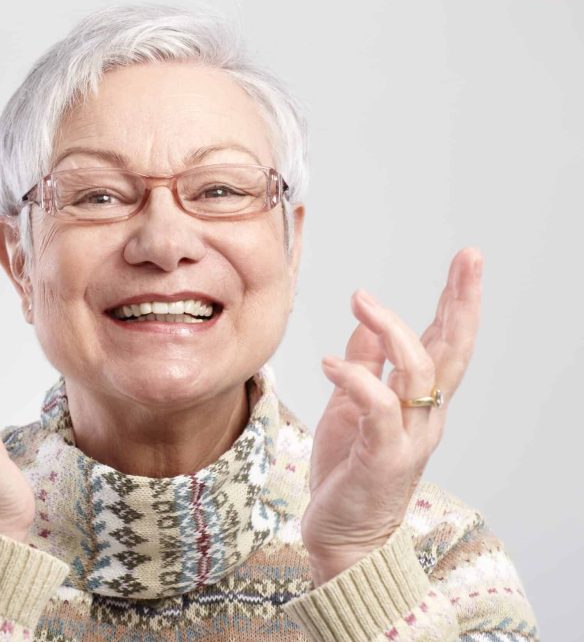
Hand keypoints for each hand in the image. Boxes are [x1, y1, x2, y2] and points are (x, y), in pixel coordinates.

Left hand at [302, 247, 482, 584]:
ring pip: (418, 373)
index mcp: (420, 402)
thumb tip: (366, 323)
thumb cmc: (348, 472)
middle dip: (461, 302)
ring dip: (393, 330)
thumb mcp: (352, 408)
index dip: (457, 302)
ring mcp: (408, 437)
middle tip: (468, 259)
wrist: (343, 536)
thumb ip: (365, 367)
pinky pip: (377, 408)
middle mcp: (424, 416)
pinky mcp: (383, 458)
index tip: (467, 262)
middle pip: (451, 351)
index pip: (446, 344)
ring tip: (361, 300)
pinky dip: (356, 379)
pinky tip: (328, 363)